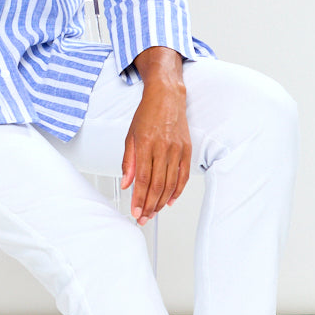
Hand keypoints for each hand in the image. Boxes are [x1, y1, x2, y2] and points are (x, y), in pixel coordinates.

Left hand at [121, 78, 190, 223]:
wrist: (167, 96)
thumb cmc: (147, 114)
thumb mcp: (130, 136)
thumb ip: (128, 161)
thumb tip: (126, 184)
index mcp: (147, 144)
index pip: (143, 179)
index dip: (139, 199)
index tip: (135, 211)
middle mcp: (163, 148)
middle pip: (157, 185)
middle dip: (149, 205)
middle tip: (143, 218)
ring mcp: (177, 149)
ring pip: (170, 183)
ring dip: (161, 202)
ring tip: (153, 212)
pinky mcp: (187, 149)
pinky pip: (183, 175)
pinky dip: (177, 191)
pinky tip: (170, 201)